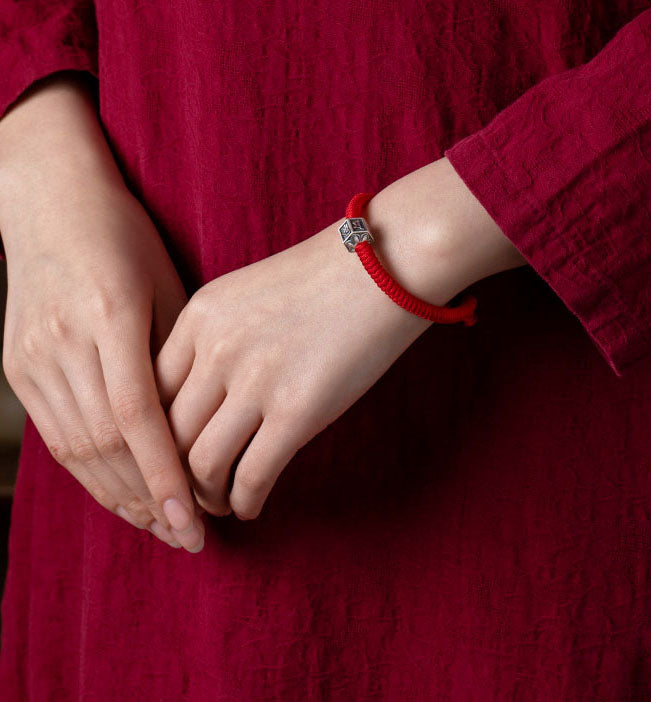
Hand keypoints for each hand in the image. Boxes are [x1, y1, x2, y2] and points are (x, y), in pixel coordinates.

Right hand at [0, 73, 204, 551]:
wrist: (50, 205)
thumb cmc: (125, 240)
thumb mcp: (167, 284)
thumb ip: (178, 354)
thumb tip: (203, 422)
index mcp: (109, 314)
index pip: (137, 417)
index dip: (167, 475)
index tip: (196, 521)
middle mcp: (64, 341)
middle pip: (104, 444)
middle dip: (148, 499)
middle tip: (188, 536)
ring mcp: (33, 356)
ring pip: (76, 449)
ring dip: (119, 495)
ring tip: (159, 526)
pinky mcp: (16, 367)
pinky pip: (54, 436)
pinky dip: (89, 473)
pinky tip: (120, 494)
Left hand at [154, 156, 522, 520]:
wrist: (385, 263)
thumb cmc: (322, 277)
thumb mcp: (247, 292)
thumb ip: (214, 338)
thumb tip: (200, 400)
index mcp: (199, 316)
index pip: (147, 392)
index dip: (150, 436)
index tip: (164, 456)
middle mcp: (216, 349)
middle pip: (167, 434)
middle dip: (170, 475)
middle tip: (185, 493)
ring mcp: (255, 380)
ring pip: (201, 464)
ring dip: (205, 496)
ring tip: (217, 504)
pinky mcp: (298, 411)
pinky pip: (252, 476)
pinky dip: (244, 501)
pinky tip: (250, 506)